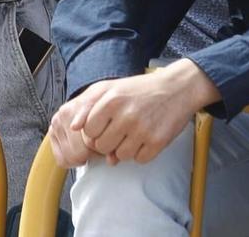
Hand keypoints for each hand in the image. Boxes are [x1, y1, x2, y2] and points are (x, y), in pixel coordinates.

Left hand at [46, 62, 216, 168]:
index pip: (88, 132)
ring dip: (124, 148)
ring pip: (120, 156)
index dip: (95, 131)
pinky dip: (141, 153)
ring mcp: (143, 130)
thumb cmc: (139, 90)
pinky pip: (139, 160)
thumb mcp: (109, 88)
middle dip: (108, 141)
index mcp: (111, 101)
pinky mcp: (158, 142)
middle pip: (102, 147)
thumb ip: (87, 105)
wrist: (176, 89)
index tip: (104, 125)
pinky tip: (145, 138)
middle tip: (120, 129)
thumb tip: (72, 126)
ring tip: (133, 132)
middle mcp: (126, 116)